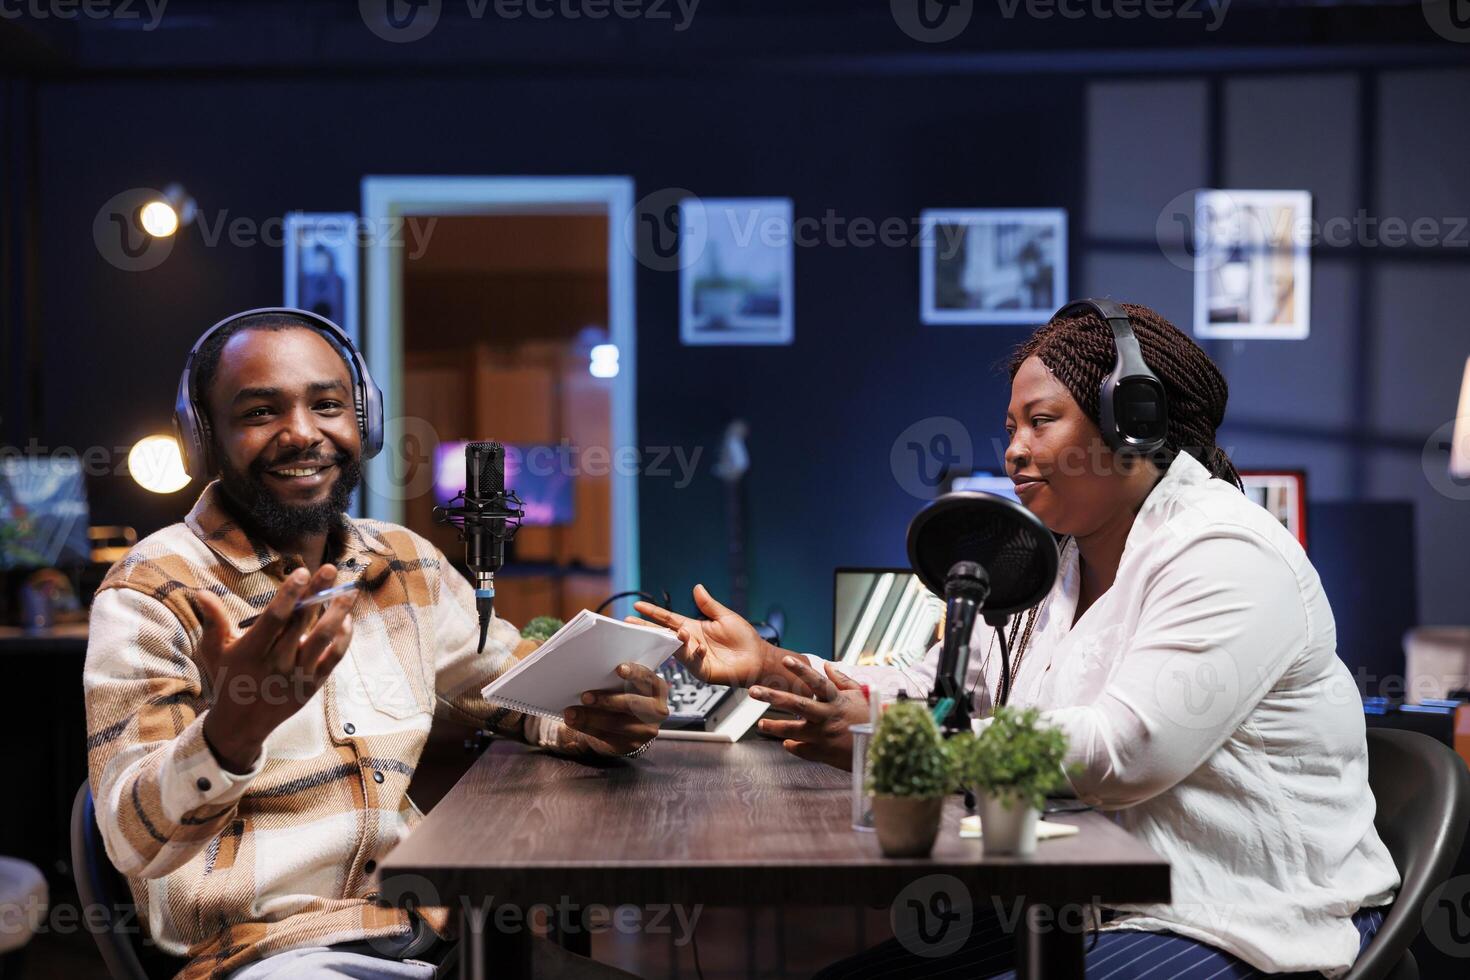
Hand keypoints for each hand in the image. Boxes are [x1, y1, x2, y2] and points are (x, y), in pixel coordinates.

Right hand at [196, 565, 355, 771]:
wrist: (241, 724)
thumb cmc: (227, 679)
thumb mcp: (214, 652)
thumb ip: (213, 621)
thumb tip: (202, 592)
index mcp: (251, 651)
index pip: (274, 618)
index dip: (289, 594)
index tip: (301, 571)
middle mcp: (276, 663)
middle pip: (301, 623)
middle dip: (317, 594)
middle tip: (330, 569)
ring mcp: (297, 675)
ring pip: (323, 639)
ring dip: (338, 613)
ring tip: (350, 591)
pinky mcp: (313, 684)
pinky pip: (334, 658)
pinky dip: (344, 638)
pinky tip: (347, 619)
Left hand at [560, 662, 669, 756]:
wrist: (629, 724)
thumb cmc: (624, 693)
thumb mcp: (627, 683)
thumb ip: (617, 676)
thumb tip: (590, 665)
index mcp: (657, 687)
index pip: (648, 678)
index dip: (635, 673)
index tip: (618, 669)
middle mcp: (657, 709)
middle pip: (632, 704)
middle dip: (607, 700)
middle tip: (585, 696)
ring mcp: (646, 730)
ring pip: (617, 723)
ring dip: (590, 717)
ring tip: (570, 712)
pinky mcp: (631, 744)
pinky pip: (608, 736)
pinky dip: (587, 728)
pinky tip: (574, 722)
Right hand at [630, 585, 808, 693]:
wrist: (758, 658)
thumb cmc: (744, 639)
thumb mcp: (725, 616)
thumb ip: (708, 604)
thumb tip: (697, 587)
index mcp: (693, 627)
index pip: (668, 619)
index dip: (652, 613)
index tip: (636, 606)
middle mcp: (690, 642)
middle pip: (663, 634)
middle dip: (647, 629)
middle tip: (630, 624)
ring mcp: (694, 657)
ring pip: (676, 648)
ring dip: (676, 641)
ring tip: (681, 633)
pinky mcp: (702, 670)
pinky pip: (692, 661)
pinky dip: (694, 653)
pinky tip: (700, 648)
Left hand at [752, 657, 868, 769]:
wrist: (883, 749)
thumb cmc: (873, 719)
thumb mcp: (860, 695)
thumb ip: (842, 680)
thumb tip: (827, 665)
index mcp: (837, 700)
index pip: (817, 682)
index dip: (801, 670)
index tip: (786, 660)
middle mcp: (828, 717)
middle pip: (797, 704)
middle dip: (773, 697)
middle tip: (753, 691)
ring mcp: (824, 736)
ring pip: (793, 730)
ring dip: (775, 726)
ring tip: (761, 723)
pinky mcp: (823, 753)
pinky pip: (802, 749)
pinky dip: (792, 746)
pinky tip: (785, 742)